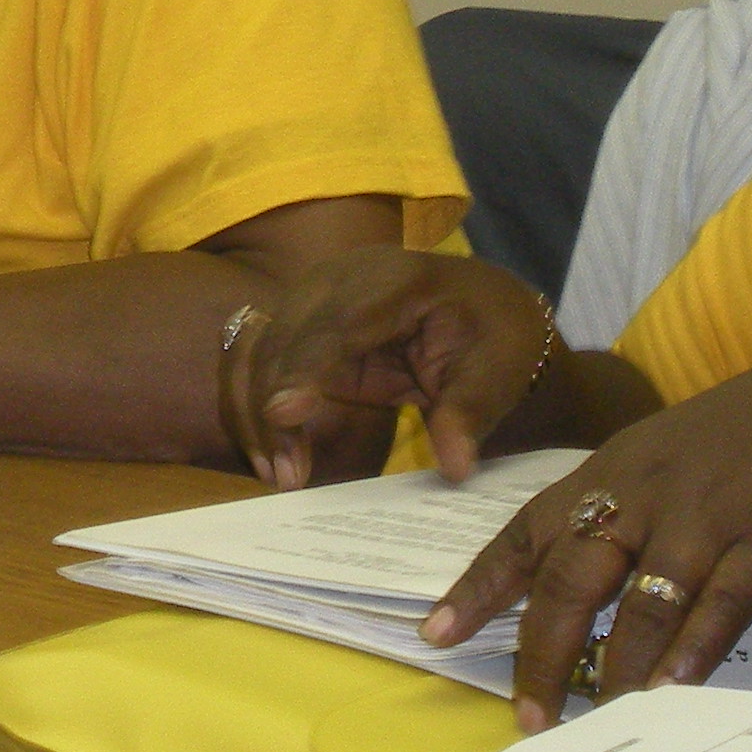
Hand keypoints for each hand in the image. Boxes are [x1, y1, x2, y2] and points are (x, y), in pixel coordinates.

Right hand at [219, 247, 554, 489]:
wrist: (483, 306)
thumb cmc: (495, 337)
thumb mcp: (496, 376)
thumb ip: (469, 416)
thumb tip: (456, 466)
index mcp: (399, 279)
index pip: (341, 322)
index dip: (307, 366)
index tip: (284, 414)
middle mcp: (344, 276)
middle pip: (286, 335)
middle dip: (273, 406)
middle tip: (286, 476)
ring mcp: (315, 294)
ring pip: (260, 346)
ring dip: (255, 410)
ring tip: (277, 473)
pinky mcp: (301, 322)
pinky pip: (260, 357)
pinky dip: (255, 403)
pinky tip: (270, 453)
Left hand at [425, 350, 751, 728]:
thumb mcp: (671, 458)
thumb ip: (625, 511)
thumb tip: (578, 587)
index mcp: (615, 469)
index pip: (528, 528)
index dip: (481, 583)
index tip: (436, 631)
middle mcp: (648, 490)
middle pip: (571, 575)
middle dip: (541, 649)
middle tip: (527, 714)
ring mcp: (707, 514)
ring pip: (641, 599)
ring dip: (614, 667)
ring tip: (594, 721)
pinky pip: (721, 603)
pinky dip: (693, 650)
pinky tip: (671, 692)